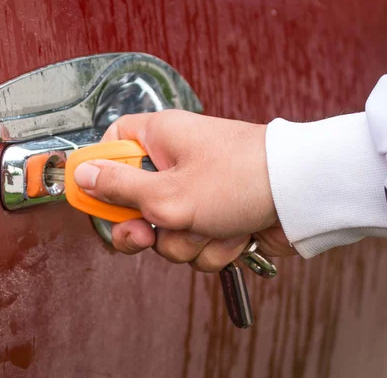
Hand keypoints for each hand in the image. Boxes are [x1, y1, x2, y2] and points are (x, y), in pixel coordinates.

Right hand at [74, 110, 297, 271]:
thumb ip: (118, 188)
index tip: (94, 200)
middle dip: (147, 229)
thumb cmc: (240, 179)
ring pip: (166, 233)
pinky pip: (195, 243)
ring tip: (214, 225)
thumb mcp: (167, 192)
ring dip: (187, 241)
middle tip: (152, 232)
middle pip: (134, 203)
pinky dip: (214, 247)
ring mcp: (196, 192)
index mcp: (158, 138)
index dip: (99, 175)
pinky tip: (234, 232)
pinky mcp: (216, 216)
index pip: (111, 148)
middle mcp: (174, 163)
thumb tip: (82, 174)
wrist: (304, 196)